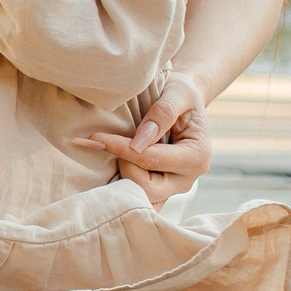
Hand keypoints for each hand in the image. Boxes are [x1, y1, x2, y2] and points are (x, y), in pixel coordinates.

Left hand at [74, 73, 212, 205]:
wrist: (185, 103)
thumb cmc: (182, 95)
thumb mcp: (178, 92)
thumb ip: (163, 113)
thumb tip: (140, 141)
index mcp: (196, 157)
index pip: (151, 159)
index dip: (121, 149)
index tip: (94, 138)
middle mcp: (186, 179)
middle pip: (146, 188)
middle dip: (123, 167)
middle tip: (106, 144)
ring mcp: (173, 187)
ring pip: (140, 197)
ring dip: (119, 178)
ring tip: (104, 153)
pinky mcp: (160, 189)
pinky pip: (137, 197)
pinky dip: (121, 186)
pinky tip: (104, 168)